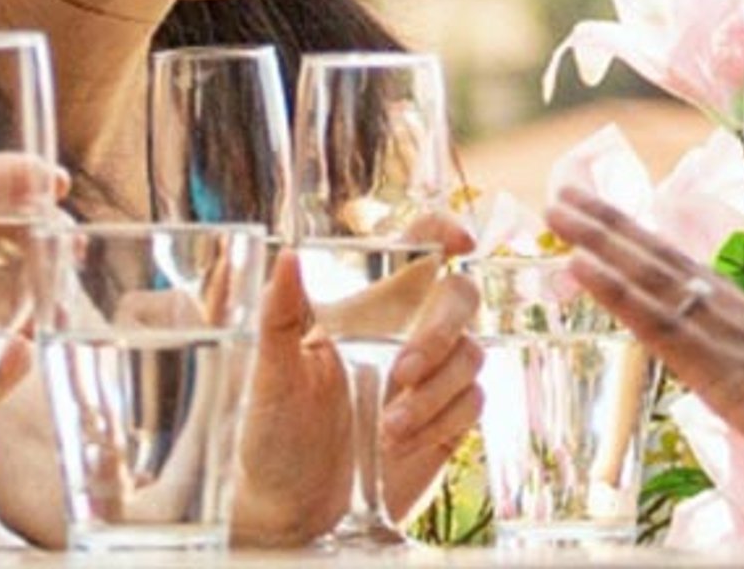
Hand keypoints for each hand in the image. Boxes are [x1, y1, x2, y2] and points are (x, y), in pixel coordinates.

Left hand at [230, 223, 488, 544]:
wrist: (291, 510)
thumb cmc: (272, 433)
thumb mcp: (269, 374)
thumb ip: (280, 314)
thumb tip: (286, 254)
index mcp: (364, 308)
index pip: (416, 249)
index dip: (443, 232)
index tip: (459, 243)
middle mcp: (405, 332)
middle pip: (459, 298)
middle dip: (438, 333)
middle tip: (400, 373)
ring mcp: (431, 377)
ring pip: (471, 354)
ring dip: (434, 391)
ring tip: (387, 429)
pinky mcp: (447, 419)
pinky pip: (473, 402)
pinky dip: (442, 421)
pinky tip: (401, 444)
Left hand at [545, 191, 743, 503]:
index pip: (696, 287)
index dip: (653, 256)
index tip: (617, 227)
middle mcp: (742, 326)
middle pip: (666, 265)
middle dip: (614, 229)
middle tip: (567, 192)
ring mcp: (731, 342)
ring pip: (654, 280)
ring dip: (600, 243)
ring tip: (557, 209)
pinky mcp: (723, 369)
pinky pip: (660, 324)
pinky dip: (616, 293)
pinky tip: (578, 266)